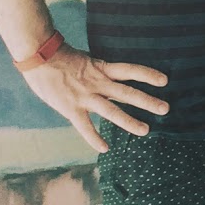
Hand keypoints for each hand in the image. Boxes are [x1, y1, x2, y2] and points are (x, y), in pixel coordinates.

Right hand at [21, 45, 167, 152]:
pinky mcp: (71, 108)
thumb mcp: (86, 60)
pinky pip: (85, 127)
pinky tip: (105, 148)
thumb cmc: (60, 57)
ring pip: (112, 111)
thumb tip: (111, 79)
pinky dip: (95, 138)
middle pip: (128, 93)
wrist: (38, 56)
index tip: (165, 81)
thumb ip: (99, 72)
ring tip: (146, 131)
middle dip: (148, 101)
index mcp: (102, 68)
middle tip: (166, 109)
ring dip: (130, 121)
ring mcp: (85, 96)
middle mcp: (98, 82)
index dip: (148, 75)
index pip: (131, 70)